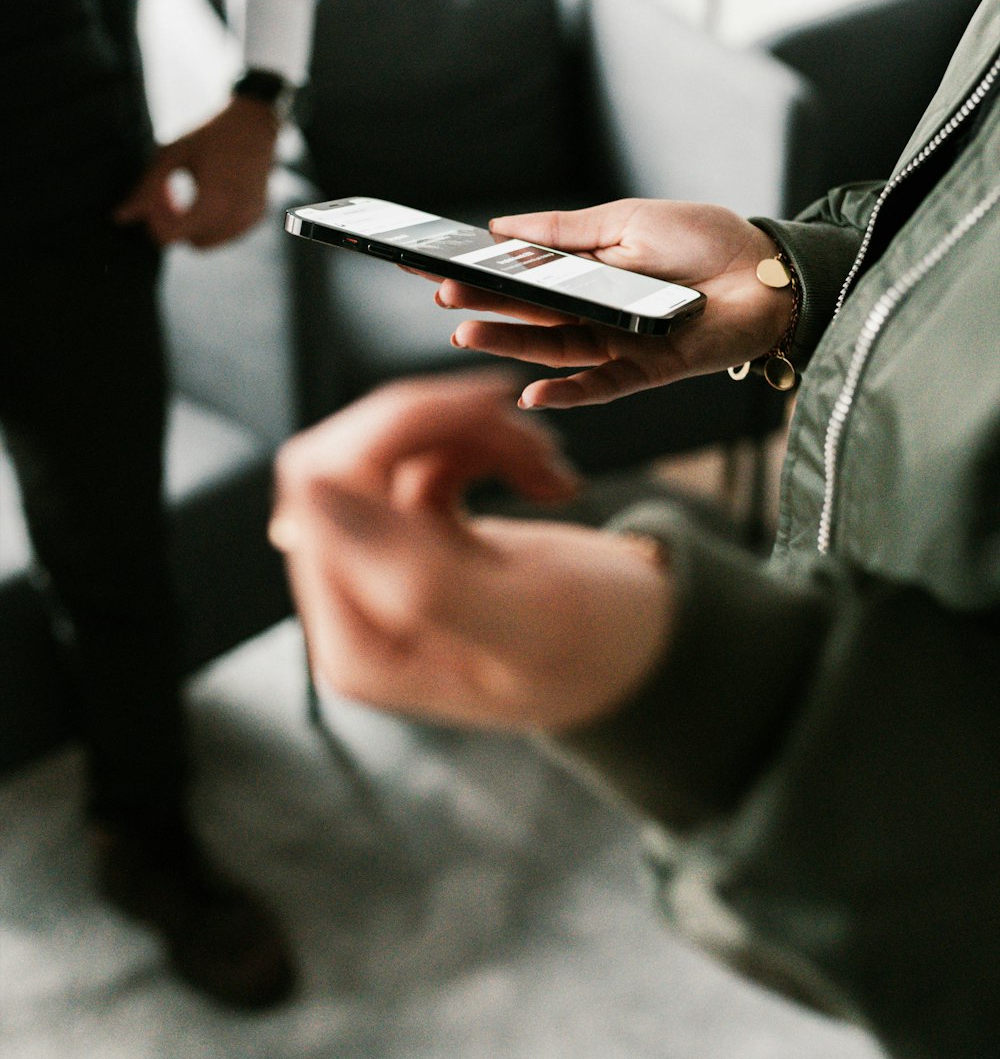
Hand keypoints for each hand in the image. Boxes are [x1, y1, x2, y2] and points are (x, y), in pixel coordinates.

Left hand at [114, 97, 278, 247]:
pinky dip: (212, 222)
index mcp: (213, 202)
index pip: (171, 236)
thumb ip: (145, 188)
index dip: (156, 221)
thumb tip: (119, 218)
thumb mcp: (173, 154)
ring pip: (210, 242)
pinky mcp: (257, 217)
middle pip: (191, 244)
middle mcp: (236, 217)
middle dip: (176, 225)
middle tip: (169, 195)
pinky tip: (208, 194)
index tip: (157, 196)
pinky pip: (226, 234)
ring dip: (194, 225)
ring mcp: (249, 219)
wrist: (256, 122)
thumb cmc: (210, 135)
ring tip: (187, 195)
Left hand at [269, 372, 672, 729]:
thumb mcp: (528, 620)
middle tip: (527, 429)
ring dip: (471, 432)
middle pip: (342, 458)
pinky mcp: (408, 535)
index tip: (493, 407)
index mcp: (361, 646)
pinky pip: (417, 455)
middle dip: (437, 423)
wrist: (645, 651)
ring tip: (549, 463)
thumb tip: (311, 496)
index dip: (396, 427)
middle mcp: (353, 608)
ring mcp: (378, 568)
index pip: (320, 494)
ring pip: (383, 446)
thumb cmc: (601, 651)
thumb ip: (420, 578)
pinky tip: (542, 477)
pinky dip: (483, 447)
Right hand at [435, 199, 792, 407]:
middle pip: (530, 315)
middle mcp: (596, 313)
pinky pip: (601, 388)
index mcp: (587, 275)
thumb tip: (501, 228)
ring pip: (553, 351)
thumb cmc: (705, 241)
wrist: (770, 271)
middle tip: (440, 294)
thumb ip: (564, 232)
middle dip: (483, 305)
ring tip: (466, 332)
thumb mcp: (626, 220)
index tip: (434, 267)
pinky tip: (532, 394)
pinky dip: (567, 395)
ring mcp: (619, 344)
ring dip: (509, 345)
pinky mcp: (649, 369)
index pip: (522, 279)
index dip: (480, 276)